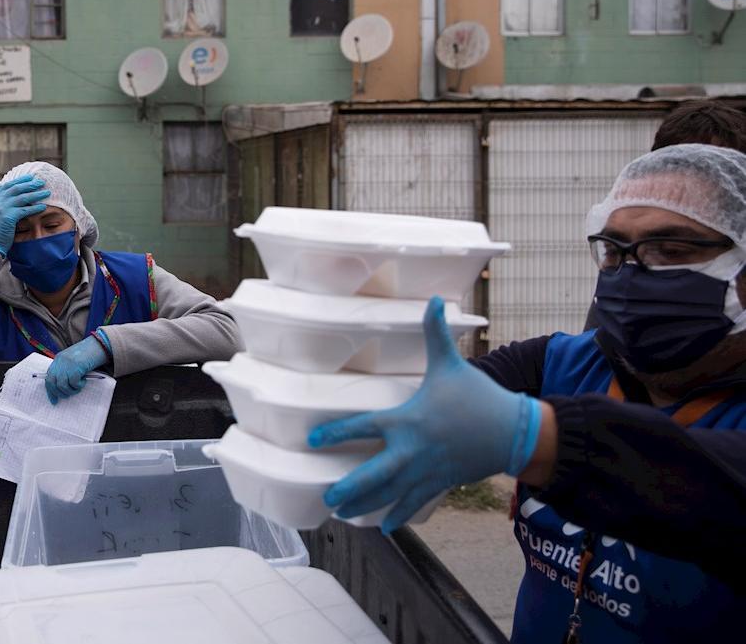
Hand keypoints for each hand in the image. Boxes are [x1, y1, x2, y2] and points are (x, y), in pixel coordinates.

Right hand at [0, 175, 49, 256]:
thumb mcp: (0, 211)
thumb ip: (6, 201)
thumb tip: (20, 193)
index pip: (10, 184)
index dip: (21, 179)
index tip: (31, 177)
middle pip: (18, 188)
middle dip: (31, 184)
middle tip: (42, 182)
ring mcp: (3, 208)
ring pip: (23, 197)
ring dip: (37, 194)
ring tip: (47, 193)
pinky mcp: (8, 217)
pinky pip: (25, 210)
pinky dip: (35, 208)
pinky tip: (43, 207)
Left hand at [44, 336, 108, 404]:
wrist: (96, 345)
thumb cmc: (87, 355)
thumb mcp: (72, 362)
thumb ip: (66, 371)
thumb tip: (62, 388)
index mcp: (58, 360)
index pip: (48, 378)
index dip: (50, 391)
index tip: (54, 400)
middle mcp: (60, 362)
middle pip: (52, 383)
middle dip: (59, 393)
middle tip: (67, 396)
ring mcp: (67, 365)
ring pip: (62, 385)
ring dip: (70, 390)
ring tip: (78, 388)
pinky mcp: (75, 367)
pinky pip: (73, 383)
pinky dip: (79, 385)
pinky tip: (84, 381)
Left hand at [307, 296, 542, 533]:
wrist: (513, 431)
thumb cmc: (477, 396)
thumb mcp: (451, 364)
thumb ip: (435, 333)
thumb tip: (436, 298)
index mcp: (408, 420)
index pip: (363, 427)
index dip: (335, 433)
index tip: (312, 440)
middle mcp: (412, 451)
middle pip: (372, 475)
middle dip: (347, 489)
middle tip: (325, 497)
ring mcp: (426, 472)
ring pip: (389, 495)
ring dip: (364, 507)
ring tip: (340, 514)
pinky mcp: (440, 484)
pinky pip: (414, 504)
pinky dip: (397, 516)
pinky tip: (381, 528)